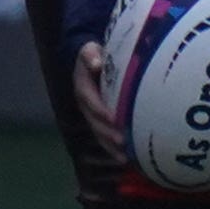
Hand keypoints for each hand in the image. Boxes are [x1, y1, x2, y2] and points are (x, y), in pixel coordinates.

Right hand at [72, 42, 126, 163]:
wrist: (91, 62)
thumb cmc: (94, 55)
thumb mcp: (90, 50)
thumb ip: (90, 55)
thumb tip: (95, 63)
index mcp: (83, 86)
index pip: (89, 99)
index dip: (99, 109)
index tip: (113, 118)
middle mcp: (85, 104)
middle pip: (94, 122)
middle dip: (107, 132)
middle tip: (123, 141)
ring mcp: (92, 115)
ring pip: (99, 133)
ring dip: (110, 146)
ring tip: (124, 156)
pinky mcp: (100, 122)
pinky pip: (104, 137)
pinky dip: (113, 149)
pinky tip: (126, 158)